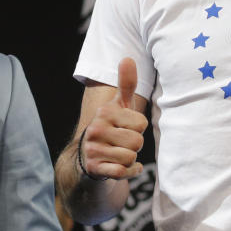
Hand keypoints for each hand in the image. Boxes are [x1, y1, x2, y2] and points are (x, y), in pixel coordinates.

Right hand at [80, 58, 147, 180]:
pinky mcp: (94, 168)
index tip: (126, 128)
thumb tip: (128, 58)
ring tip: (119, 154)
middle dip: (135, 146)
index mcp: (104, 112)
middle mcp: (95, 129)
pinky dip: (128, 172)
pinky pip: (122, 172)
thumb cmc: (112, 128)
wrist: (88, 159)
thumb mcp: (119, 106)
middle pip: (137, 142)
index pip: (141, 123)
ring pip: (130, 157)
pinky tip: (121, 167)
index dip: (138, 129)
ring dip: (130, 159)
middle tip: (122, 143)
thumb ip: (126, 84)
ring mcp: (93, 149)